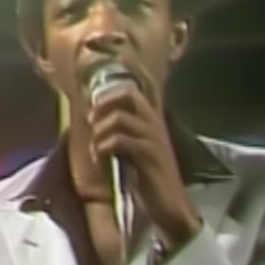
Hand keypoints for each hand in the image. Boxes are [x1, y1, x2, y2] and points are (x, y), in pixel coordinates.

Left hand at [86, 56, 200, 249]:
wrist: (170, 209)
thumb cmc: (151, 181)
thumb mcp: (136, 151)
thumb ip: (123, 133)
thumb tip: (96, 121)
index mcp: (153, 121)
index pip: (146, 84)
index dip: (128, 67)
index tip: (107, 55)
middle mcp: (155, 124)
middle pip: (129, 94)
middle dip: (104, 103)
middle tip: (93, 122)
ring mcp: (153, 139)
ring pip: (119, 118)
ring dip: (100, 133)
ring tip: (98, 150)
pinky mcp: (149, 156)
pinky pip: (119, 141)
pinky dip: (103, 149)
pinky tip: (102, 162)